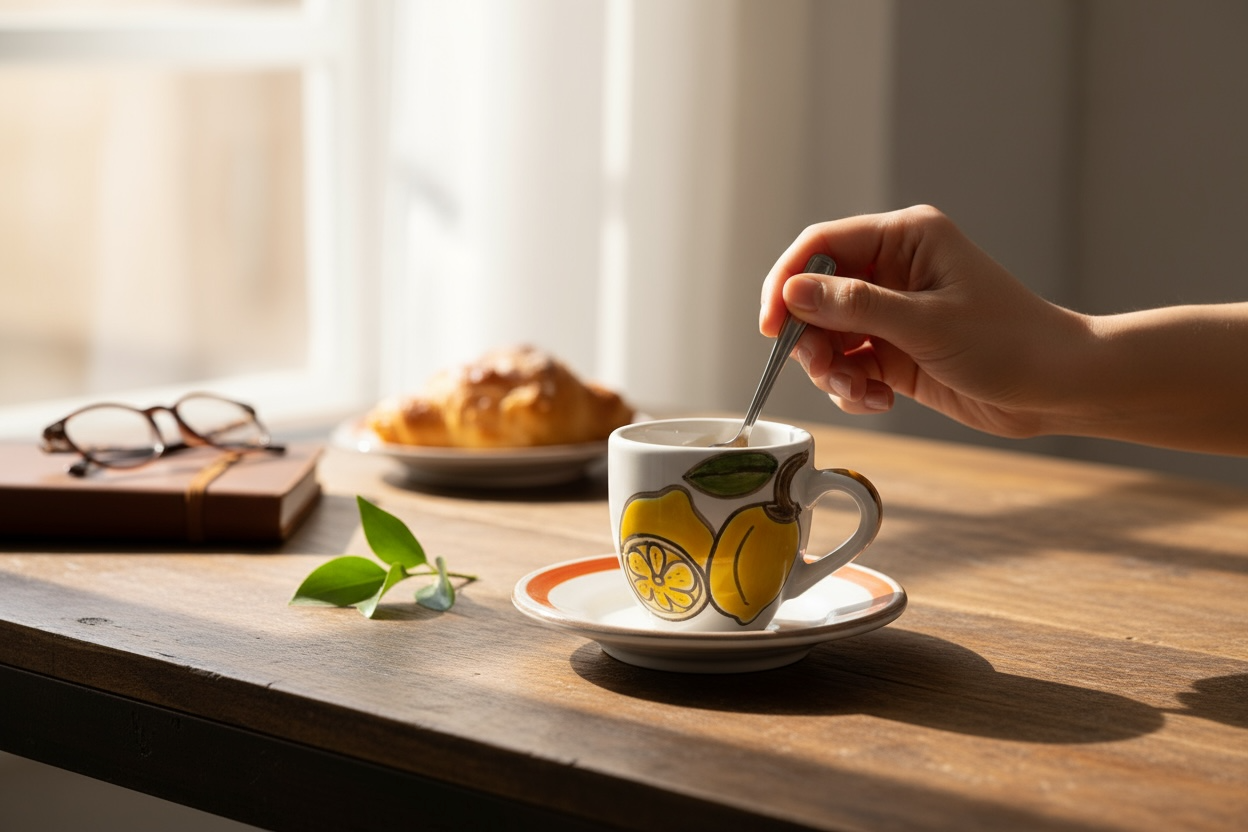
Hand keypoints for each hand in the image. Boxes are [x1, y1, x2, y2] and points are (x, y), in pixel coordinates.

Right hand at [759, 205, 1091, 438]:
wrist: (1059, 388)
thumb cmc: (1010, 343)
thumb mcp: (926, 324)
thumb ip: (855, 306)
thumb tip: (793, 292)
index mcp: (904, 239)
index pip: (821, 246)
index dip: (787, 282)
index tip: (771, 325)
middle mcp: (894, 269)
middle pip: (816, 295)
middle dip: (811, 338)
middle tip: (823, 371)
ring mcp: (894, 311)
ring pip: (828, 335)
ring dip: (831, 369)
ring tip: (858, 392)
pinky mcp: (897, 349)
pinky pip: (849, 364)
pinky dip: (852, 387)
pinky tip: (878, 400)